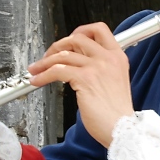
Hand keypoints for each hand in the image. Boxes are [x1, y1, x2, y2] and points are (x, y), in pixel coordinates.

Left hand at [28, 23, 134, 147]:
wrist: (123, 129)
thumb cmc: (117, 114)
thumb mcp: (114, 82)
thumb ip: (101, 68)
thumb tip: (78, 62)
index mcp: (117, 57)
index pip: (99, 30)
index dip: (80, 31)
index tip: (68, 40)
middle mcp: (108, 58)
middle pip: (77, 37)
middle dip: (58, 45)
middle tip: (48, 56)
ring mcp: (97, 67)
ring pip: (64, 54)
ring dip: (44, 62)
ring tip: (36, 70)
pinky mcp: (85, 79)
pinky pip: (58, 70)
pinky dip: (44, 75)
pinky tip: (38, 80)